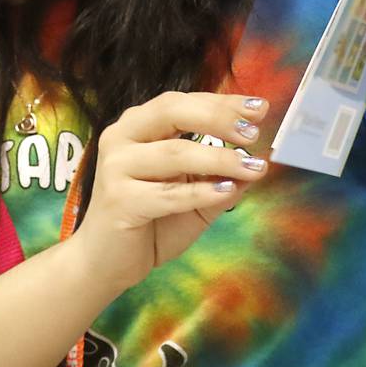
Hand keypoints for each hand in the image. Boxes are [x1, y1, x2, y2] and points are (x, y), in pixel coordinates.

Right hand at [73, 92, 268, 292]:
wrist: (106, 264)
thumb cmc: (151, 223)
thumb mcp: (194, 197)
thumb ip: (221, 177)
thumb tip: (257, 163)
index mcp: (138, 126)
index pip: (182, 103)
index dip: (221, 103)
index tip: (259, 108)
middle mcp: (121, 137)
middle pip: (172, 112)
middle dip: (218, 118)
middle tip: (253, 133)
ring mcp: (115, 167)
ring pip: (174, 153)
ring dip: (219, 159)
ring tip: (253, 168)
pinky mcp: (118, 200)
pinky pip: (169, 194)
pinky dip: (202, 192)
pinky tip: (228, 191)